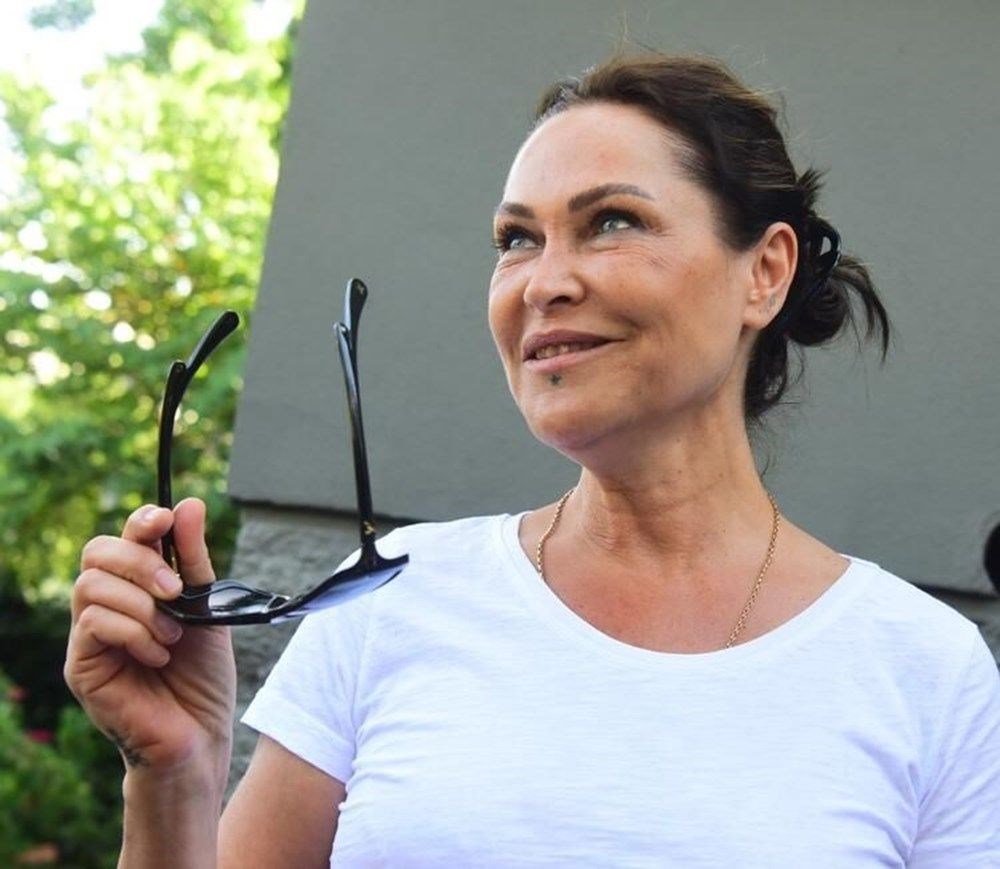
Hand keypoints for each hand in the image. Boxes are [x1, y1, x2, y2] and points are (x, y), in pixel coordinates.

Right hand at [65, 498, 235, 780]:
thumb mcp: (208, 609)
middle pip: (97, 551)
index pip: (123, 538)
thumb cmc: (202, 677)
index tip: (165, 521)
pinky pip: (93, 623)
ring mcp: (89, 636)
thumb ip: (195, 561)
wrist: (200, 736)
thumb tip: (190, 504)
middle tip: (176, 590)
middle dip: (140, 561)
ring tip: (173, 635)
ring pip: (91, 585)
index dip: (141, 522)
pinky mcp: (81, 666)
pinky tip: (159, 655)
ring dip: (142, 604)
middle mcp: (107, 606)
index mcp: (138, 588)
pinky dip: (134, 632)